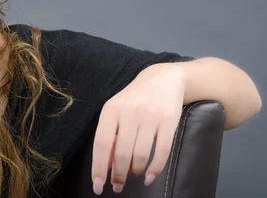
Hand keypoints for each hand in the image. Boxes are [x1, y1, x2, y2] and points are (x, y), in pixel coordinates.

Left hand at [91, 62, 185, 194]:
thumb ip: (110, 137)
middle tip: (118, 186)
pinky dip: (154, 169)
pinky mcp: (169, 121)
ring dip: (135, 171)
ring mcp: (150, 116)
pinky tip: (149, 177)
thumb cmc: (134, 101)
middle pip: (121, 153)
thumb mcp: (116, 113)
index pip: (101, 144)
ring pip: (140, 155)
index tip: (97, 186)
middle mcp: (129, 112)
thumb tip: (106, 169)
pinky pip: (161, 152)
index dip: (99, 168)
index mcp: (111, 110)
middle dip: (118, 175)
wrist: (162, 79)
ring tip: (134, 174)